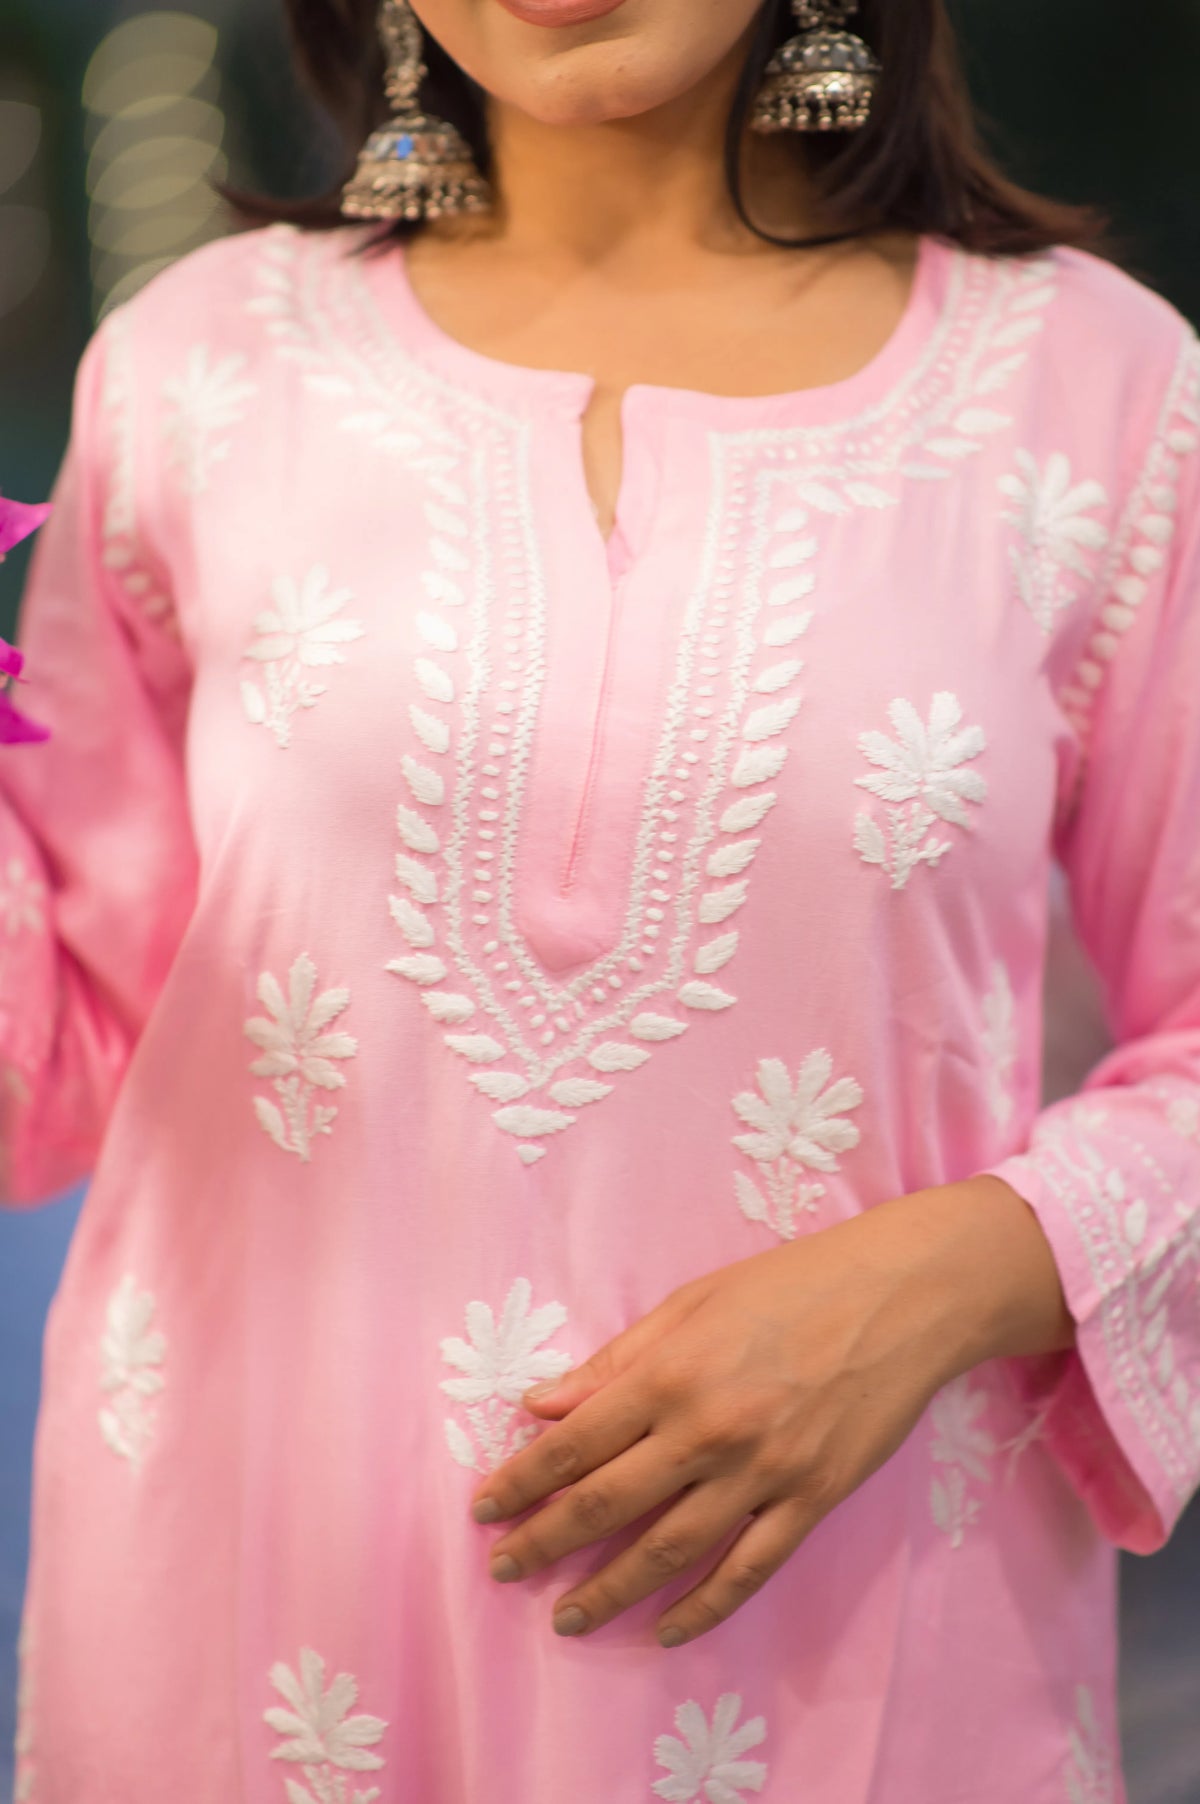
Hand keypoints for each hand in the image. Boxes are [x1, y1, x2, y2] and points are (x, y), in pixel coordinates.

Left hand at [470, 1177, 1068, 1648]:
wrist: (901, 1297)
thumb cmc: (789, 1285)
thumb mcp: (692, 1302)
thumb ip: (617, 1360)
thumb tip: (544, 1403)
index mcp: (670, 1374)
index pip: (574, 1444)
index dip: (523, 1481)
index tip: (485, 1508)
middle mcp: (707, 1431)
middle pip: (608, 1505)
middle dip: (547, 1543)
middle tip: (504, 1570)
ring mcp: (762, 1473)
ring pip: (670, 1551)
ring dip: (612, 1590)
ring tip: (569, 1617)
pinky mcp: (810, 1500)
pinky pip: (748, 1569)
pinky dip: (705, 1606)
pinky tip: (667, 1629)